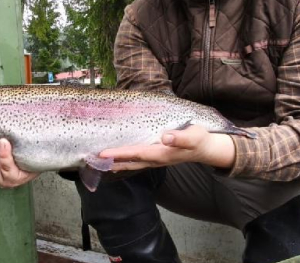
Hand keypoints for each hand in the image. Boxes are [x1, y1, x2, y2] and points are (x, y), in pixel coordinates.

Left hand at [98, 125, 235, 171]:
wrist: (208, 148)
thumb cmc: (200, 139)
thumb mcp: (193, 136)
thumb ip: (180, 138)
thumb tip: (165, 137)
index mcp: (162, 154)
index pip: (136, 154)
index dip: (119, 154)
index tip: (103, 154)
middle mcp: (156, 159)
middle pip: (130, 162)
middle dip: (111, 161)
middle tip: (91, 160)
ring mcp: (156, 159)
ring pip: (132, 163)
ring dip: (116, 162)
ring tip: (99, 161)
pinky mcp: (157, 156)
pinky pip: (137, 160)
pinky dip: (125, 160)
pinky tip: (117, 159)